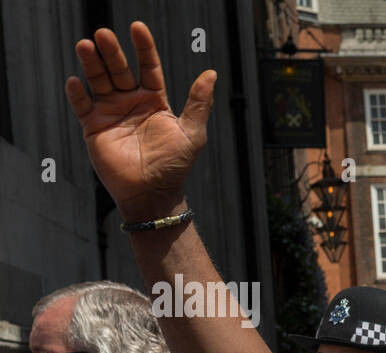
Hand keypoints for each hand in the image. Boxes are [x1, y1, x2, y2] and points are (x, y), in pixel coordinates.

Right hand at [65, 21, 215, 220]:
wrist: (153, 193)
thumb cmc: (174, 165)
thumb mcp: (192, 133)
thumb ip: (199, 103)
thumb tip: (211, 73)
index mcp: (155, 99)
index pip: (148, 67)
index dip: (144, 48)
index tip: (138, 28)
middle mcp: (131, 101)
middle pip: (119, 69)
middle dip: (112, 52)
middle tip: (104, 34)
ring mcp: (111, 112)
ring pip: (99, 81)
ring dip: (92, 64)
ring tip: (87, 45)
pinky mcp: (94, 126)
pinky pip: (82, 105)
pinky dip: (77, 93)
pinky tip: (76, 81)